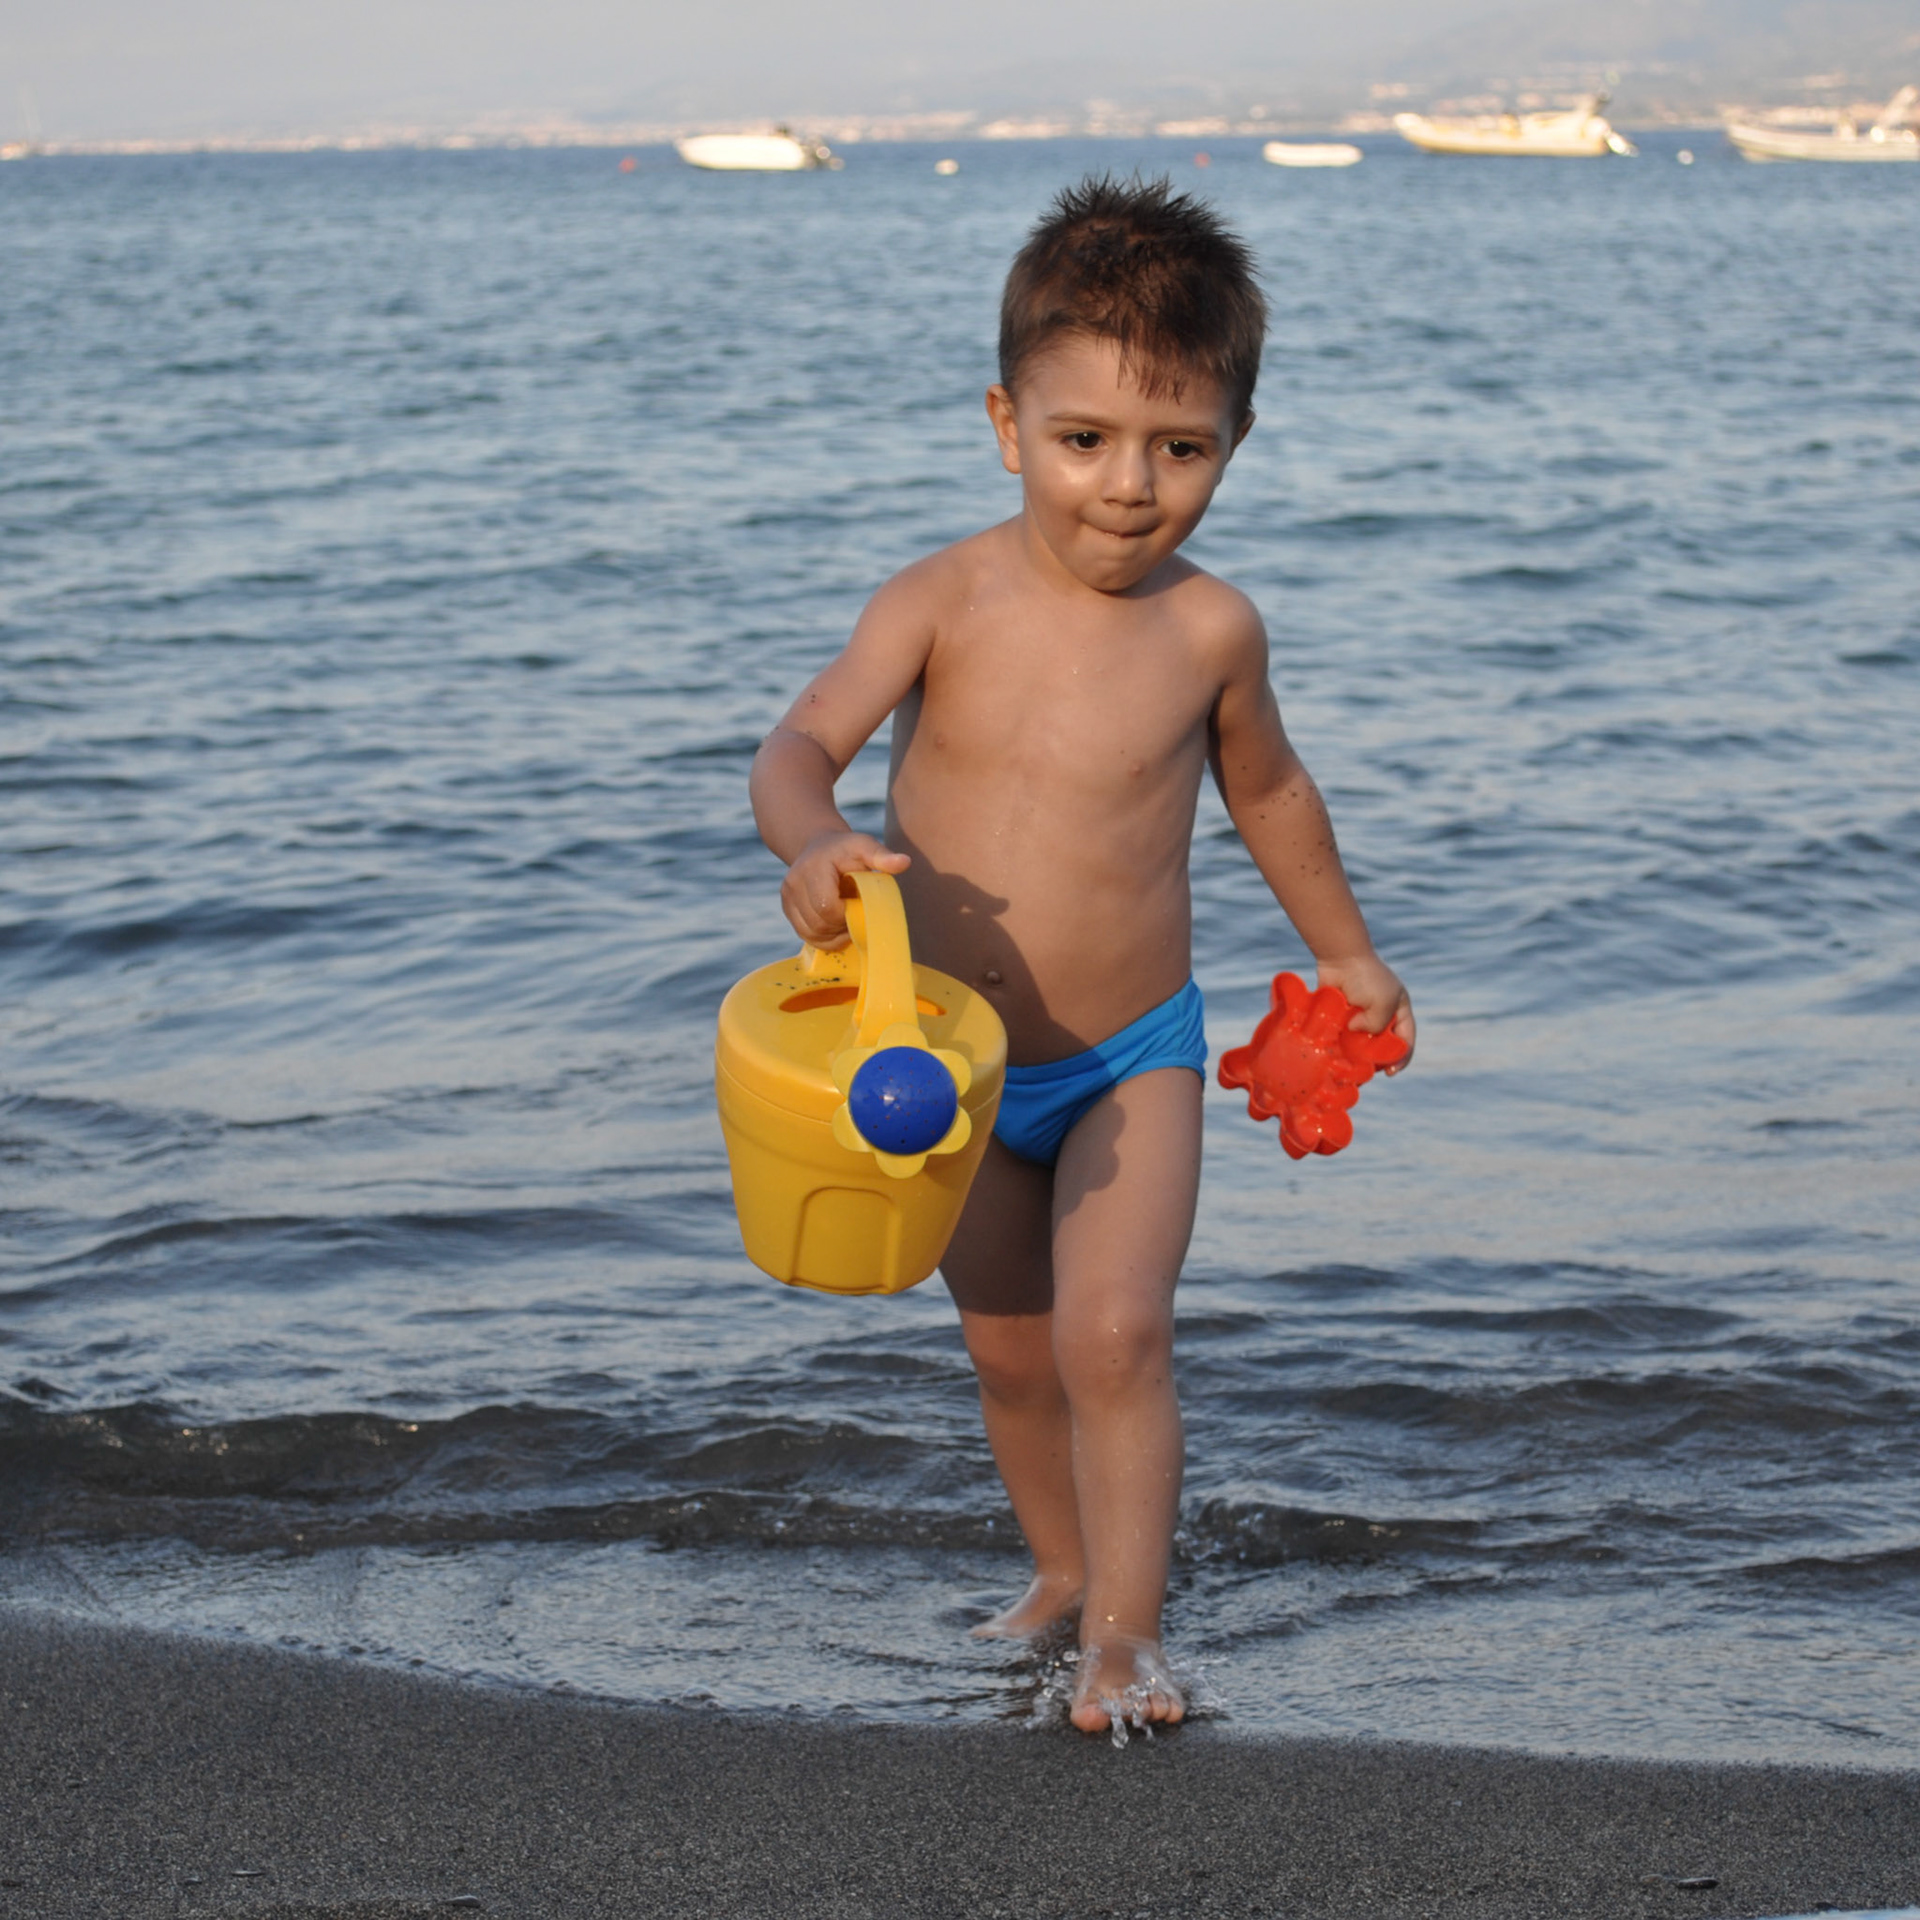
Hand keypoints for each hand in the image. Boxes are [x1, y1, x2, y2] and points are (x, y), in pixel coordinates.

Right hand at [781, 832, 910, 948]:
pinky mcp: (787, 908)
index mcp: (813, 868)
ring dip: (833, 936)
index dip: (847, 915)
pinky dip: (824, 938)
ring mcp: (787, 897)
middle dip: (841, 928)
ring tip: (848, 922)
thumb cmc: (847, 849)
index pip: (827, 907)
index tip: (860, 907)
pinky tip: (837, 928)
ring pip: (811, 933)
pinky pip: (805, 934)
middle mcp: (794, 882)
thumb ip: (882, 856)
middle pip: (818, 924)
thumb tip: (905, 863)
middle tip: (858, 917)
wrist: (818, 846)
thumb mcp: (865, 846)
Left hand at [1315, 951, 1415, 1071]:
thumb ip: (1377, 1025)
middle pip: (1382, 1044)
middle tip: (1368, 1072)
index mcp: (1399, 1009)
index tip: (1390, 1073)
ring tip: (1350, 1069)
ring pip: (1360, 1042)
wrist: (1340, 957)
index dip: (1401, 1058)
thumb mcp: (1383, 1004)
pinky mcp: (1341, 1013)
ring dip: (1356, 1055)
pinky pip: (1341, 1034)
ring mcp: (1360, 1013)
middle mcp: (1381, 1013)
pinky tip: (1334, 1055)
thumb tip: (1354, 1032)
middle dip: (1376, 1060)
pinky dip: (1339, 1044)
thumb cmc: (1367, 978)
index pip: (1406, 1039)